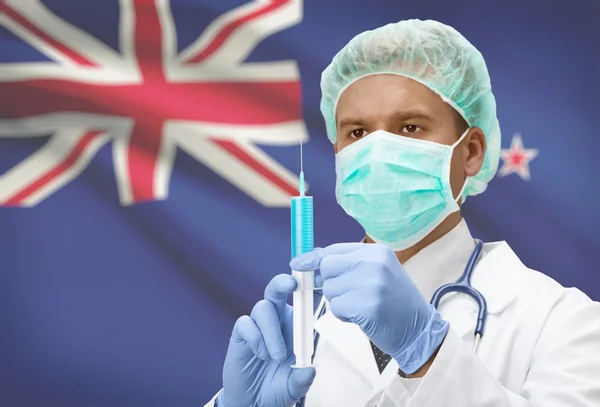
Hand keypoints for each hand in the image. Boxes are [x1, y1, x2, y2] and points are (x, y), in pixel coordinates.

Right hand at [219, 274, 316, 406]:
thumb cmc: (279, 387)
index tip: (317, 279)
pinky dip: (255, 338)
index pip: (303, 299)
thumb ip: (302, 379)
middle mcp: (278, 319)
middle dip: (284, 282)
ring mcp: (258, 324)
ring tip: (275, 357)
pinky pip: (246, 323)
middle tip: (292, 284)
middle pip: (278, 288)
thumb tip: (309, 371)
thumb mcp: (295, 386)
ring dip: (272, 331)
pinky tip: (260, 355)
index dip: (308, 285)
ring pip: (263, 307)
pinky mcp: (241, 333)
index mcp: (296, 324)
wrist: (254, 401)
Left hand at [290, 243, 448, 373]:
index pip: (334, 249)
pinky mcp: (368, 305)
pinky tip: (362, 317)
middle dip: (330, 283)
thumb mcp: (376, 273)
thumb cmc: (393, 302)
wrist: (419, 329)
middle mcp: (375, 262)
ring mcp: (373, 283)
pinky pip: (337, 308)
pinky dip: (344, 316)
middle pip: (327, 267)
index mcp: (376, 251)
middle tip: (349, 295)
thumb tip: (309, 260)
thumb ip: (348, 264)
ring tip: (361, 306)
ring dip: (339, 302)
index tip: (298, 264)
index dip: (314, 259)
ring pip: (330, 289)